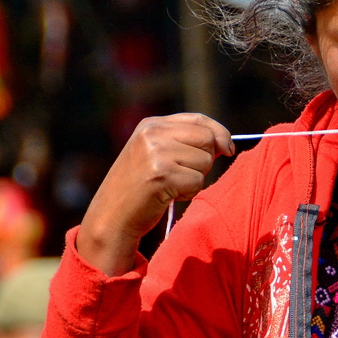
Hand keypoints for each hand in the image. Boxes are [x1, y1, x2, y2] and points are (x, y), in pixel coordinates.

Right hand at [77, 113, 233, 275]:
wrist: (111, 218)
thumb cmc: (139, 188)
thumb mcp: (155, 154)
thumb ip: (185, 141)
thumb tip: (226, 143)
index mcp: (150, 124)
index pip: (198, 119)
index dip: (219, 132)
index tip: (227, 148)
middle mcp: (152, 134)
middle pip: (207, 139)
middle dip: (205, 160)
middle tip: (182, 175)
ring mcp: (156, 153)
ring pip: (205, 161)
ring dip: (195, 179)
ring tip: (170, 186)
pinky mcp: (161, 175)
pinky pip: (197, 182)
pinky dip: (188, 193)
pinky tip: (167, 196)